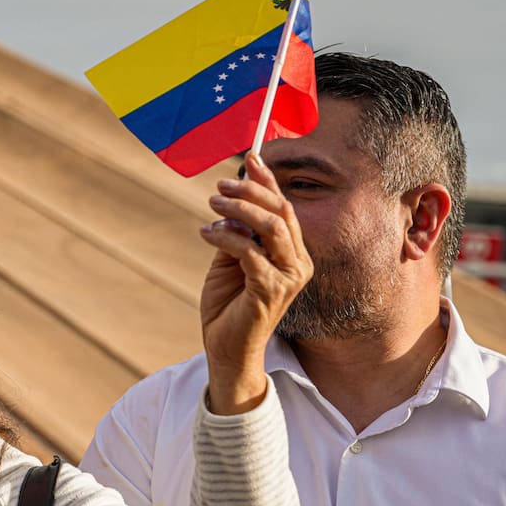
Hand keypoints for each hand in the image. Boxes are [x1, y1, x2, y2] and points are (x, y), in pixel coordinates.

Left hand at [198, 152, 312, 413]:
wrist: (226, 348)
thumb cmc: (228, 304)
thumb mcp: (231, 260)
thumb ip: (238, 232)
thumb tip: (233, 198)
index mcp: (293, 253)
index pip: (284, 209)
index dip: (268, 181)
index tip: (250, 157)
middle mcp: (298, 263)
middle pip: (282, 212)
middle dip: (251, 191)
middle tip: (219, 187)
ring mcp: (288, 278)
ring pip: (271, 228)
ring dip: (239, 211)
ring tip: (211, 206)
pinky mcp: (270, 291)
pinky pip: (250, 253)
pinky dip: (227, 238)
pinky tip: (207, 234)